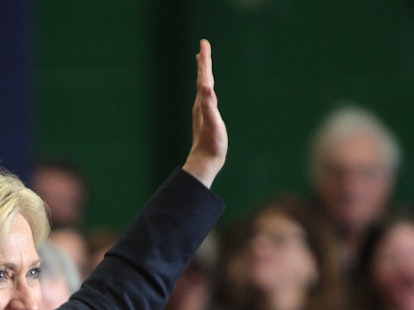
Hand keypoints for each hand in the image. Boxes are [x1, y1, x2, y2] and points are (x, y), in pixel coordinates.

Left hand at [182, 39, 227, 187]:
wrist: (204, 161)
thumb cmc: (212, 145)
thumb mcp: (213, 124)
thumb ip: (209, 105)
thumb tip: (206, 87)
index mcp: (203, 103)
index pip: (204, 77)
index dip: (205, 61)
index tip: (203, 44)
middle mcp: (200, 104)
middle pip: (202, 78)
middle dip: (204, 61)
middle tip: (204, 44)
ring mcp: (202, 110)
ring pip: (202, 85)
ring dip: (203, 71)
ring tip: (202, 59)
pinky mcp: (205, 116)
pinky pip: (205, 95)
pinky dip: (205, 85)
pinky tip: (206, 86)